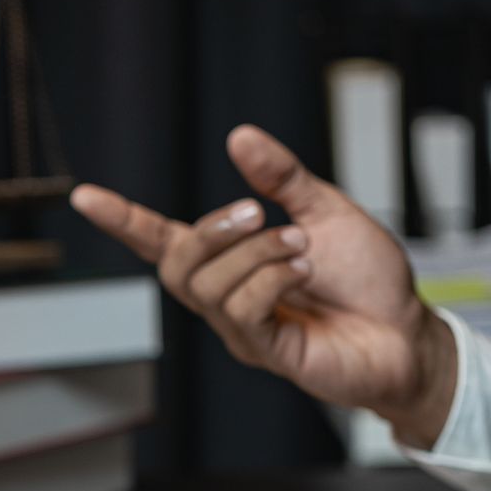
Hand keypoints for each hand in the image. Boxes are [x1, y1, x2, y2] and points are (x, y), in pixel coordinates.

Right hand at [71, 125, 455, 445]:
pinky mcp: (267, 354)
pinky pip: (242, 310)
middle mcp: (227, 299)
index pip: (162, 241)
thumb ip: (282, 179)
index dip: (123, 220)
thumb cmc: (367, 280)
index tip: (84, 196)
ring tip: (301, 246)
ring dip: (256, 253)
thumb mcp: (326, 210)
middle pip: (176, 265)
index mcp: (233, 262)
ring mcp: (243, 330)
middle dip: (212, 229)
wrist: (407, 333)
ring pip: (210, 285)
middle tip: (261, 212)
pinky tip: (302, 271)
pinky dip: (270, 280)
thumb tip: (239, 137)